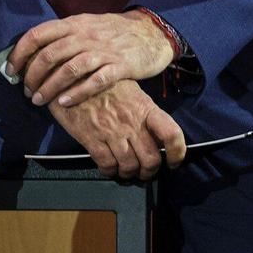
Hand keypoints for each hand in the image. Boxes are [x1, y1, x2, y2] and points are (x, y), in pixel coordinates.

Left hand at [9, 12, 174, 108]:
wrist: (154, 34)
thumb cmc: (117, 33)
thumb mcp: (89, 25)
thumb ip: (65, 35)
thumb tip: (34, 50)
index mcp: (76, 24)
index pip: (38, 35)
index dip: (20, 54)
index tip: (12, 71)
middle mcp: (87, 35)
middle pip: (50, 55)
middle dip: (33, 76)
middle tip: (27, 92)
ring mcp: (104, 50)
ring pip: (69, 69)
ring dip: (50, 88)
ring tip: (40, 101)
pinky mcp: (121, 66)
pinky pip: (95, 81)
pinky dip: (77, 93)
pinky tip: (65, 103)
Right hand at [48, 79, 186, 178]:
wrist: (74, 78)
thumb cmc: (106, 84)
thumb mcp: (133, 92)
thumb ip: (146, 113)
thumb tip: (157, 132)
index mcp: (146, 109)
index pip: (171, 134)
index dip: (178, 152)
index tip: (174, 161)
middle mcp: (132, 123)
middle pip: (151, 158)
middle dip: (150, 171)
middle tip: (146, 172)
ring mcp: (112, 132)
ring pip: (129, 166)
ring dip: (130, 174)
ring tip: (127, 171)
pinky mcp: (91, 139)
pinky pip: (106, 165)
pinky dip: (110, 171)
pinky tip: (109, 168)